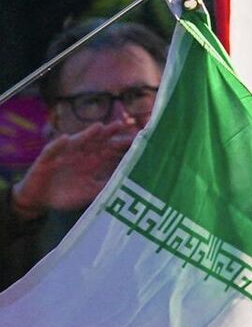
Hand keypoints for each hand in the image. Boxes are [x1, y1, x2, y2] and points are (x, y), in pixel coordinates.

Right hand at [10, 121, 141, 217]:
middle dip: (108, 133)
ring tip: (99, 127)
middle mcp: (79, 155)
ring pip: (76, 142)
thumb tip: (126, 184)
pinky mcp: (45, 160)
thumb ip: (104, 186)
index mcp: (91, 163)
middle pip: (96, 142)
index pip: (108, 151)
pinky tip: (65, 138)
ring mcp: (63, 155)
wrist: (39, 200)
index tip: (137, 139)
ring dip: (87, 134)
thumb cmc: (66, 195)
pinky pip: (52, 150)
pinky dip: (58, 144)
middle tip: (121, 125)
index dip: (120, 144)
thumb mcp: (88, 192)